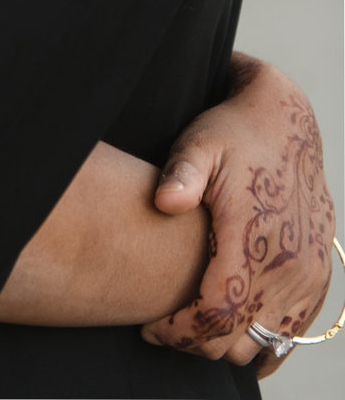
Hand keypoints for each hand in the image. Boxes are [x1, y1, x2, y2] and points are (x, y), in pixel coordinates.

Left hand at [142, 55, 335, 376]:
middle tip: (163, 330)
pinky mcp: (318, 275)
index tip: (151, 328)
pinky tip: (234, 335)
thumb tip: (165, 201)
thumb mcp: (200, 143)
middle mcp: (288, 263)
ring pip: (266, 342)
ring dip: (229, 345)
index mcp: (254, 236)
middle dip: (196, 343)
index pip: (217, 311)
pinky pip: (294, 332)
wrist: (285, 123)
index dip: (182, 330)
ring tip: (194, 326)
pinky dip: (264, 342)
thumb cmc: (232, 134)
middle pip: (240, 337)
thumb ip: (182, 173)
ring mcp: (308, 273)